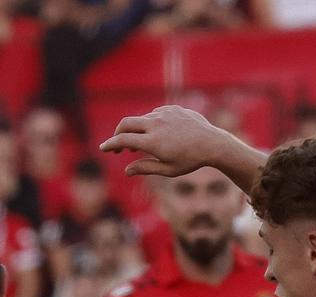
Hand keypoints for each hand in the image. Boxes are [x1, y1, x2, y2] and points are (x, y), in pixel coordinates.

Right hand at [100, 105, 248, 179]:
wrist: (212, 143)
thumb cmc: (190, 161)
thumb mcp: (167, 170)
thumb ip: (145, 168)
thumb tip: (127, 170)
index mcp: (153, 141)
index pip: (123, 139)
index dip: (110, 144)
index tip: (103, 148)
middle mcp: (156, 124)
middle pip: (126, 123)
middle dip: (118, 133)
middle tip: (117, 145)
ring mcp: (164, 114)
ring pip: (142, 119)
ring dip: (137, 131)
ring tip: (139, 144)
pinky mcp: (172, 108)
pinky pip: (155, 114)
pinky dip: (151, 124)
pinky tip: (158, 134)